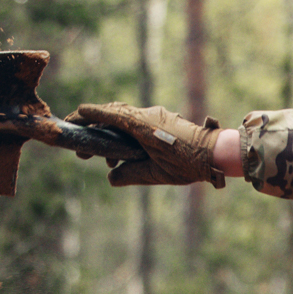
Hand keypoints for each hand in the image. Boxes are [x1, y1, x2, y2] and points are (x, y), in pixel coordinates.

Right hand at [71, 103, 225, 186]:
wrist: (217, 153)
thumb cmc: (189, 163)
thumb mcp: (157, 174)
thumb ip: (131, 175)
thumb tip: (111, 178)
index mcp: (143, 126)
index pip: (110, 115)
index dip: (90, 115)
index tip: (75, 117)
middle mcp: (149, 116)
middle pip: (114, 115)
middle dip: (95, 128)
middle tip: (83, 149)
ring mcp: (157, 116)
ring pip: (126, 119)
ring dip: (112, 134)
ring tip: (106, 159)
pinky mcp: (164, 121)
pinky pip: (138, 123)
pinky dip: (126, 134)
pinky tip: (125, 154)